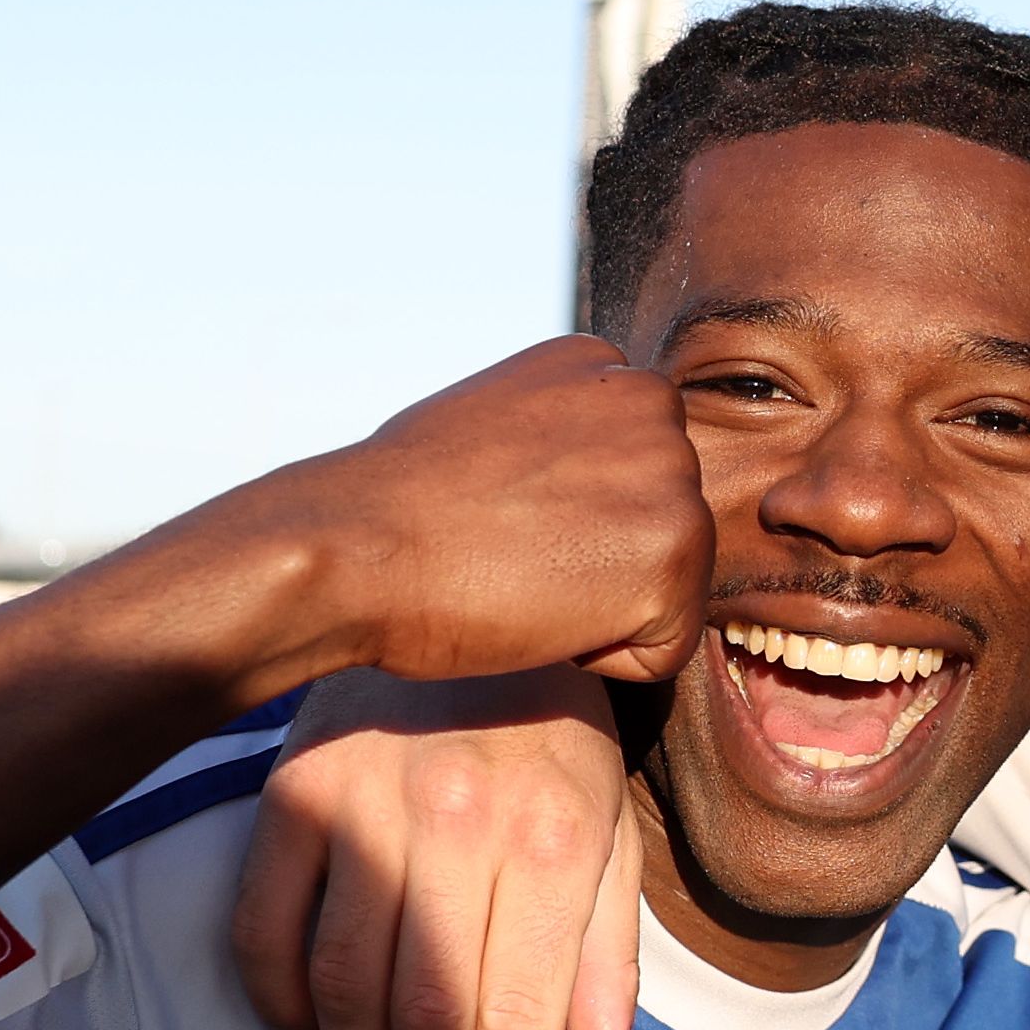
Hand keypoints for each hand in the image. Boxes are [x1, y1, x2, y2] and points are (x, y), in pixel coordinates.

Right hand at [196, 336, 713, 695]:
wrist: (355, 548)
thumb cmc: (398, 506)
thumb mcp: (493, 425)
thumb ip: (559, 437)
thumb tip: (580, 482)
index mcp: (609, 369)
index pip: (635, 482)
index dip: (568, 525)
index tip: (502, 518)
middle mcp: (655, 405)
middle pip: (665, 532)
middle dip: (599, 567)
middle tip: (508, 555)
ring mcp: (672, 475)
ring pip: (671, 592)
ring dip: (603, 613)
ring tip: (521, 580)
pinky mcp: (674, 555)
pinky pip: (664, 651)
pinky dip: (606, 660)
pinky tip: (539, 616)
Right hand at [231, 666, 640, 1029]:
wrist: (467, 597)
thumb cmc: (550, 733)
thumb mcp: (610, 831)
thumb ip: (607, 956)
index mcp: (556, 840)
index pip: (521, 1015)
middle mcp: (462, 825)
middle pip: (428, 1016)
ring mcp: (367, 806)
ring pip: (343, 986)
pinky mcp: (292, 792)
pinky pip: (264, 930)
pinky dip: (280, 1006)